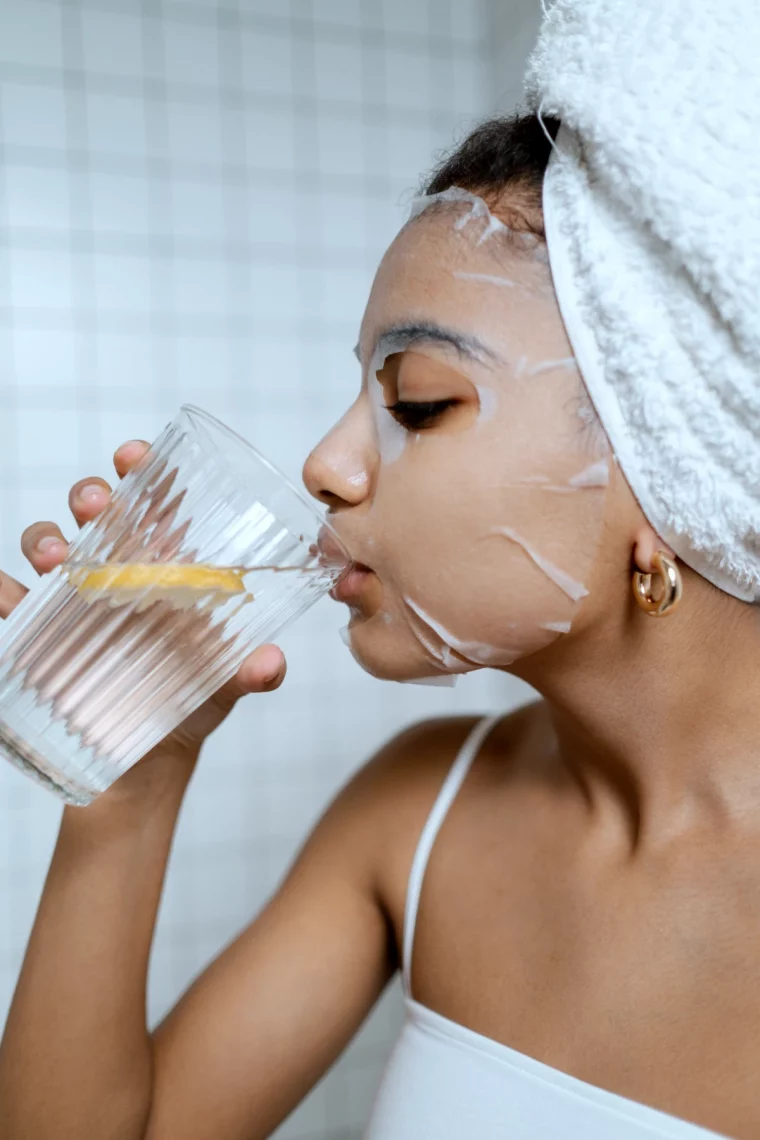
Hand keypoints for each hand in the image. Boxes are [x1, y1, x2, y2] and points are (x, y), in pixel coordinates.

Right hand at [0, 440, 286, 796]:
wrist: (146, 765)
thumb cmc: (191, 705)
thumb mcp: (225, 688)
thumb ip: (251, 674)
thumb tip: (270, 663)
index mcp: (165, 567)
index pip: (151, 502)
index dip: (140, 470)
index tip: (134, 456)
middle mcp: (116, 573)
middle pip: (95, 511)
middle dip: (92, 494)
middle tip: (98, 504)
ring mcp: (73, 601)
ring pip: (47, 544)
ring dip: (45, 538)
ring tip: (55, 559)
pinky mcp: (40, 635)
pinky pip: (8, 601)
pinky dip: (2, 590)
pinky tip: (5, 594)